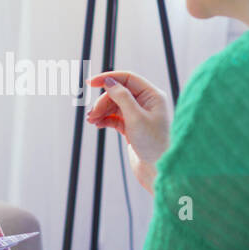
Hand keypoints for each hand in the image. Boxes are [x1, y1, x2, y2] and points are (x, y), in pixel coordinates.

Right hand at [84, 70, 171, 185]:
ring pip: (114, 105)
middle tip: (92, 114)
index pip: (128, 78)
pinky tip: (97, 124)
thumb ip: (122, 97)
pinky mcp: (132, 127)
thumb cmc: (153, 144)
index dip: (108, 78)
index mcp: (152, 96)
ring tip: (92, 121)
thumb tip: (109, 81)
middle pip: (118, 93)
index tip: (91, 83)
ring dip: (101, 111)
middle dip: (103, 102)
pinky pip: (114, 117)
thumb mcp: (136, 118)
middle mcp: (146, 103)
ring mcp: (139, 115)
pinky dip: (104, 119)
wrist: (158, 170)